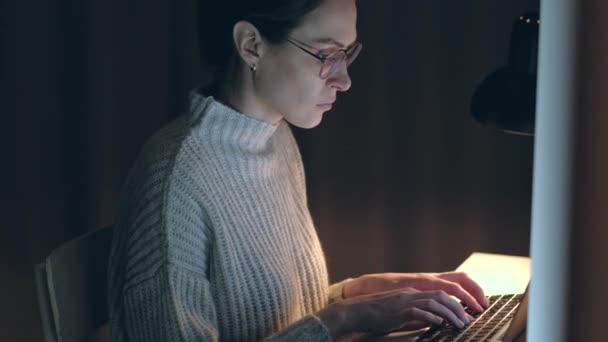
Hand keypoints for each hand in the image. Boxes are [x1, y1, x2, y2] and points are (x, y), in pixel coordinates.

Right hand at [317, 287, 473, 338]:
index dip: (458, 298)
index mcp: (413, 291)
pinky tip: (439, 323)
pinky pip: (419, 311)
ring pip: (434, 301)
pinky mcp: (398, 310)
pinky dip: (432, 317)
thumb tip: (436, 321)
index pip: (441, 290)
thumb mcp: (400, 310)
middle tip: (469, 319)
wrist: (357, 310)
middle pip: (442, 294)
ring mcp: (405, 300)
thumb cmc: (377, 313)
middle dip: (459, 306)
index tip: (469, 309)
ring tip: (460, 324)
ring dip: (450, 313)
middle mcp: (411, 293)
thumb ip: (417, 313)